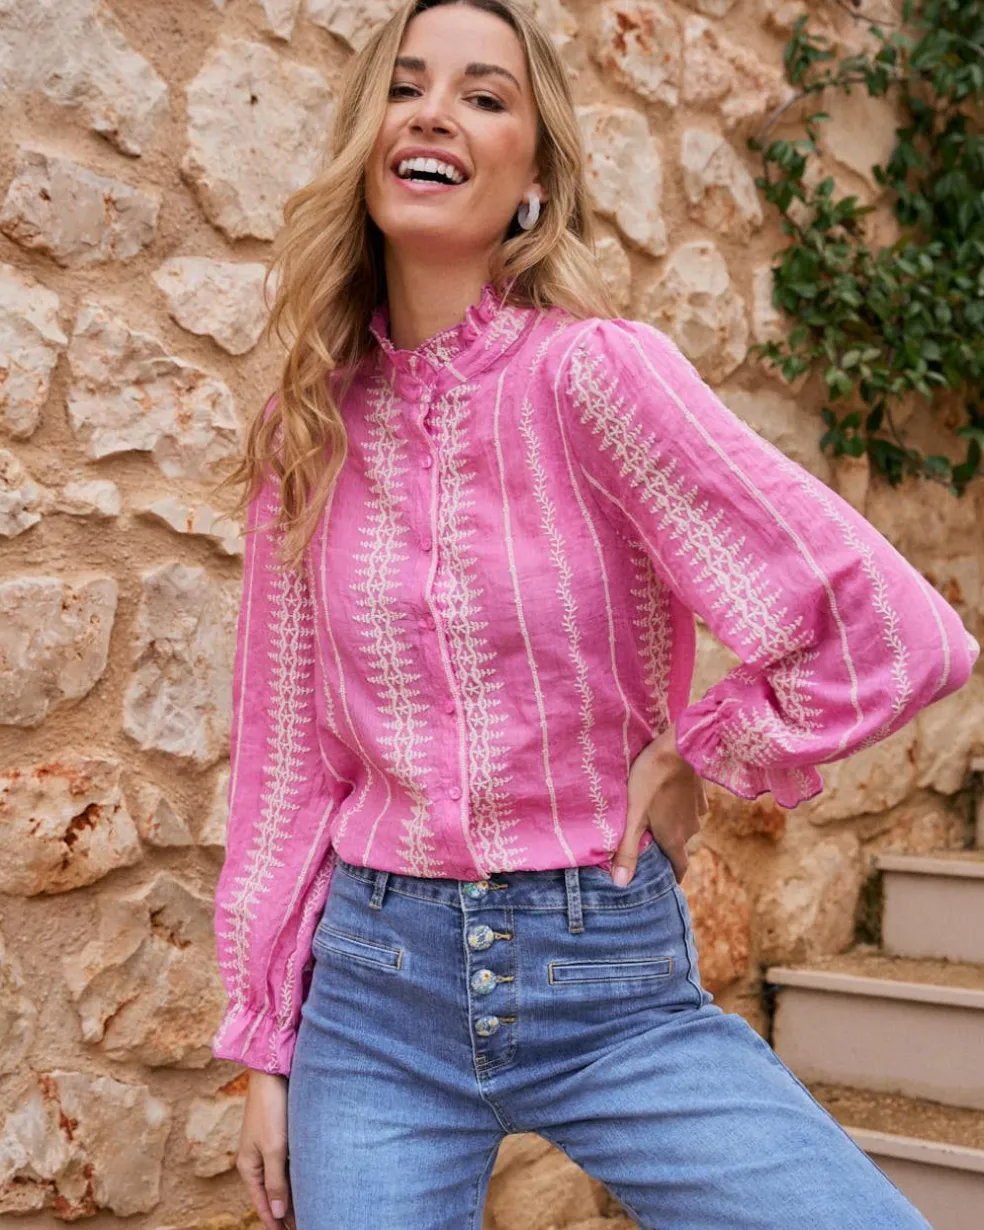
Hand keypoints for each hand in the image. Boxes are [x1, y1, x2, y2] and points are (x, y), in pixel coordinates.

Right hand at [237, 1070, 294, 1229]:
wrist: (272, 1072)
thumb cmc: (271, 1109)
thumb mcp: (274, 1149)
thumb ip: (275, 1182)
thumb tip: (278, 1214)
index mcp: (249, 1167)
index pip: (262, 1204)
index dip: (276, 1223)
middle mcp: (256, 1160)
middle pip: (271, 1194)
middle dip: (285, 1212)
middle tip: (307, 1224)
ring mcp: (267, 1148)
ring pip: (281, 1179)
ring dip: (293, 1194)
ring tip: (310, 1210)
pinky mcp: (279, 1136)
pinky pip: (286, 1164)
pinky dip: (296, 1176)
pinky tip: (309, 1182)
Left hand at [612, 722, 707, 885]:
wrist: (678, 746)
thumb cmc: (650, 780)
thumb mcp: (633, 816)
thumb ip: (627, 850)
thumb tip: (620, 884)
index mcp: (674, 838)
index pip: (679, 869)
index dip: (671, 877)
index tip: (663, 884)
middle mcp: (690, 828)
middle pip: (678, 846)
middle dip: (665, 850)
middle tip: (647, 847)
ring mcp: (697, 810)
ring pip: (684, 826)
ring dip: (671, 826)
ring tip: (652, 820)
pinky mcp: (698, 792)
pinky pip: (689, 808)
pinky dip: (678, 808)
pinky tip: (665, 799)